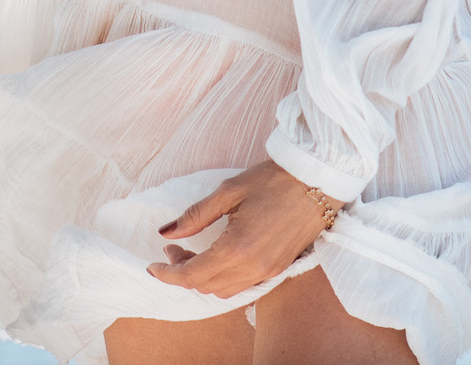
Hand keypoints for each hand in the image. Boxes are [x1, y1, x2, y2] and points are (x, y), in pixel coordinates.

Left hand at [144, 159, 339, 298]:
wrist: (319, 181)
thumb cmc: (273, 180)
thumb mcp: (228, 191)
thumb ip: (195, 215)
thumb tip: (167, 232)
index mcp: (237, 248)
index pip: (192, 275)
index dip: (167, 274)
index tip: (152, 266)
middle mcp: (253, 267)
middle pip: (206, 286)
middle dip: (183, 273)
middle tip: (173, 249)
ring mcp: (268, 271)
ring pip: (224, 290)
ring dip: (203, 278)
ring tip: (193, 253)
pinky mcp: (279, 269)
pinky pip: (243, 287)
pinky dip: (224, 279)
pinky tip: (218, 260)